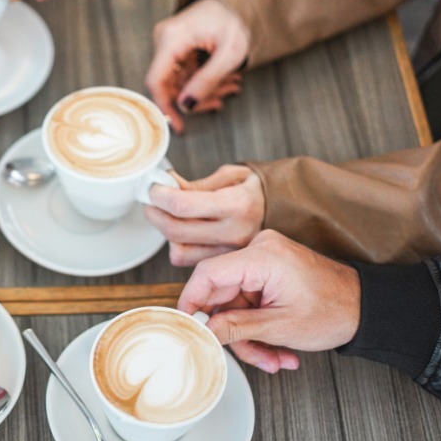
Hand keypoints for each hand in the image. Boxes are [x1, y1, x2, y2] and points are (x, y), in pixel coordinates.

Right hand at [145, 0, 249, 132]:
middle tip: (220, 101)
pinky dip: (204, 81)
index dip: (166, 107)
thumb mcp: (230, 53)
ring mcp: (170, 44)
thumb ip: (208, 81)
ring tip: (230, 86)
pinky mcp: (177, 48)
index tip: (179, 125)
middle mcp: (165, 40)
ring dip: (205, 91)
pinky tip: (223, 80)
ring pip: (180, 82)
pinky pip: (185, 74)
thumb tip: (186, 106)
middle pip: (170, 85)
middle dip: (195, 98)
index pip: (156, 81)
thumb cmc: (237, 17)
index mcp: (172, 38)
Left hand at [145, 165, 263, 265]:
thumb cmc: (257, 189)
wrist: (289, 210)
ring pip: (179, 252)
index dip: (160, 196)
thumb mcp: (232, 176)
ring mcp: (232, 253)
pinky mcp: (227, 264)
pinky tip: (182, 231)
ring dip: (165, 233)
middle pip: (176, 231)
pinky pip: (190, 261)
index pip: (183, 205)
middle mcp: (235, 233)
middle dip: (155, 213)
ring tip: (166, 215)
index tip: (153, 188)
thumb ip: (197, 186)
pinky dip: (179, 246)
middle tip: (151, 201)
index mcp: (237, 204)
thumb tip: (167, 187)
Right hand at [177, 230, 360, 373]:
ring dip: (250, 335)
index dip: (192, 302)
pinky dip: (258, 326)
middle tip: (249, 356)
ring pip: (235, 303)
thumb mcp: (280, 326)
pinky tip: (277, 347)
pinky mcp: (269, 271)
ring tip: (274, 358)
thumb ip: (234, 327)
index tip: (188, 327)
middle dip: (233, 331)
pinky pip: (249, 301)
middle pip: (222, 294)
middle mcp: (261, 250)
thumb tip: (202, 331)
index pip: (208, 274)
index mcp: (263, 257)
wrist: (368, 308)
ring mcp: (265, 260)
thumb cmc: (335, 311)